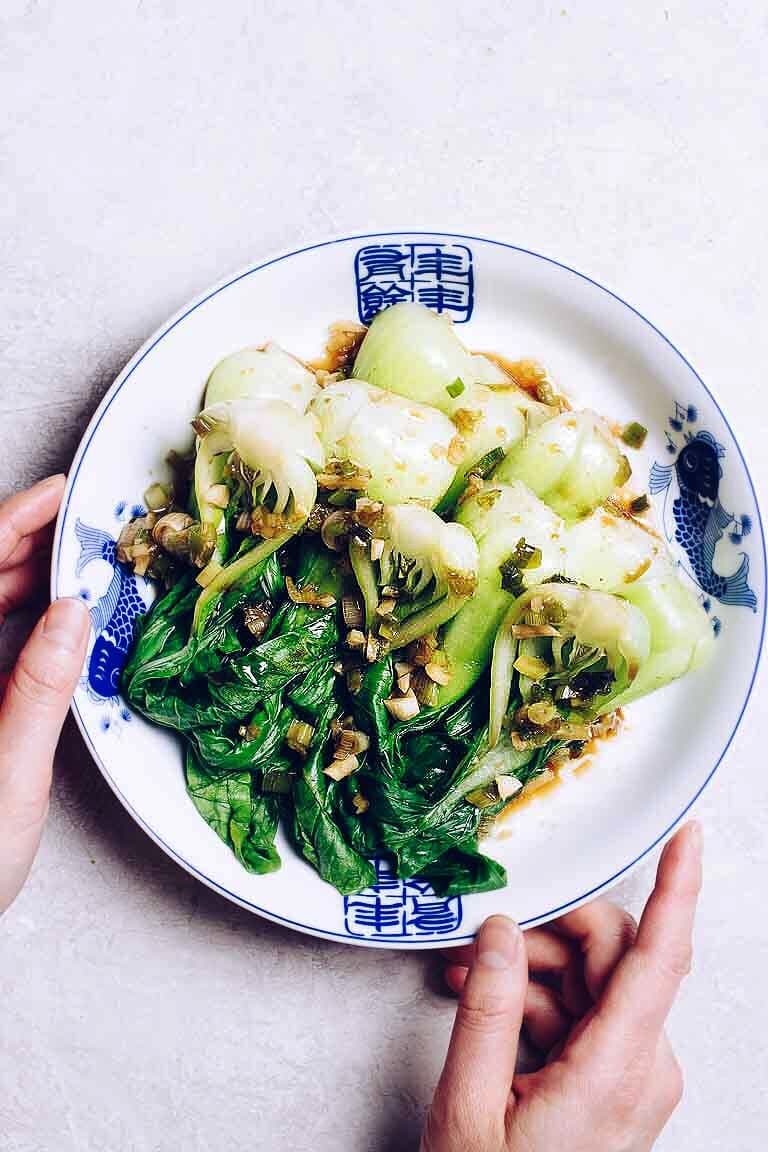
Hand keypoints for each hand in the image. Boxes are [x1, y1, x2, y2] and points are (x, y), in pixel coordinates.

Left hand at [0, 476, 89, 913]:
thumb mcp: (7, 775)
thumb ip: (40, 689)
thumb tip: (72, 615)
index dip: (12, 523)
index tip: (57, 494)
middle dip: (24, 543)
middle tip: (81, 525)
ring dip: (22, 580)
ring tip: (74, 562)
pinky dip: (20, 621)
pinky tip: (50, 620)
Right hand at [422, 822, 701, 1151]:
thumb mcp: (470, 1104)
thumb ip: (488, 1009)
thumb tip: (500, 931)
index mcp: (616, 1072)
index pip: (660, 959)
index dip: (678, 889)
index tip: (688, 838)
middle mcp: (643, 1068)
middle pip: (612, 957)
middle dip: (547, 935)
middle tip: (484, 941)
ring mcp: (634, 1077)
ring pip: (595, 982)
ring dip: (535, 970)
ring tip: (470, 979)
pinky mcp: (620, 1082)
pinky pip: (588, 1015)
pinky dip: (540, 1002)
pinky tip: (490, 1005)